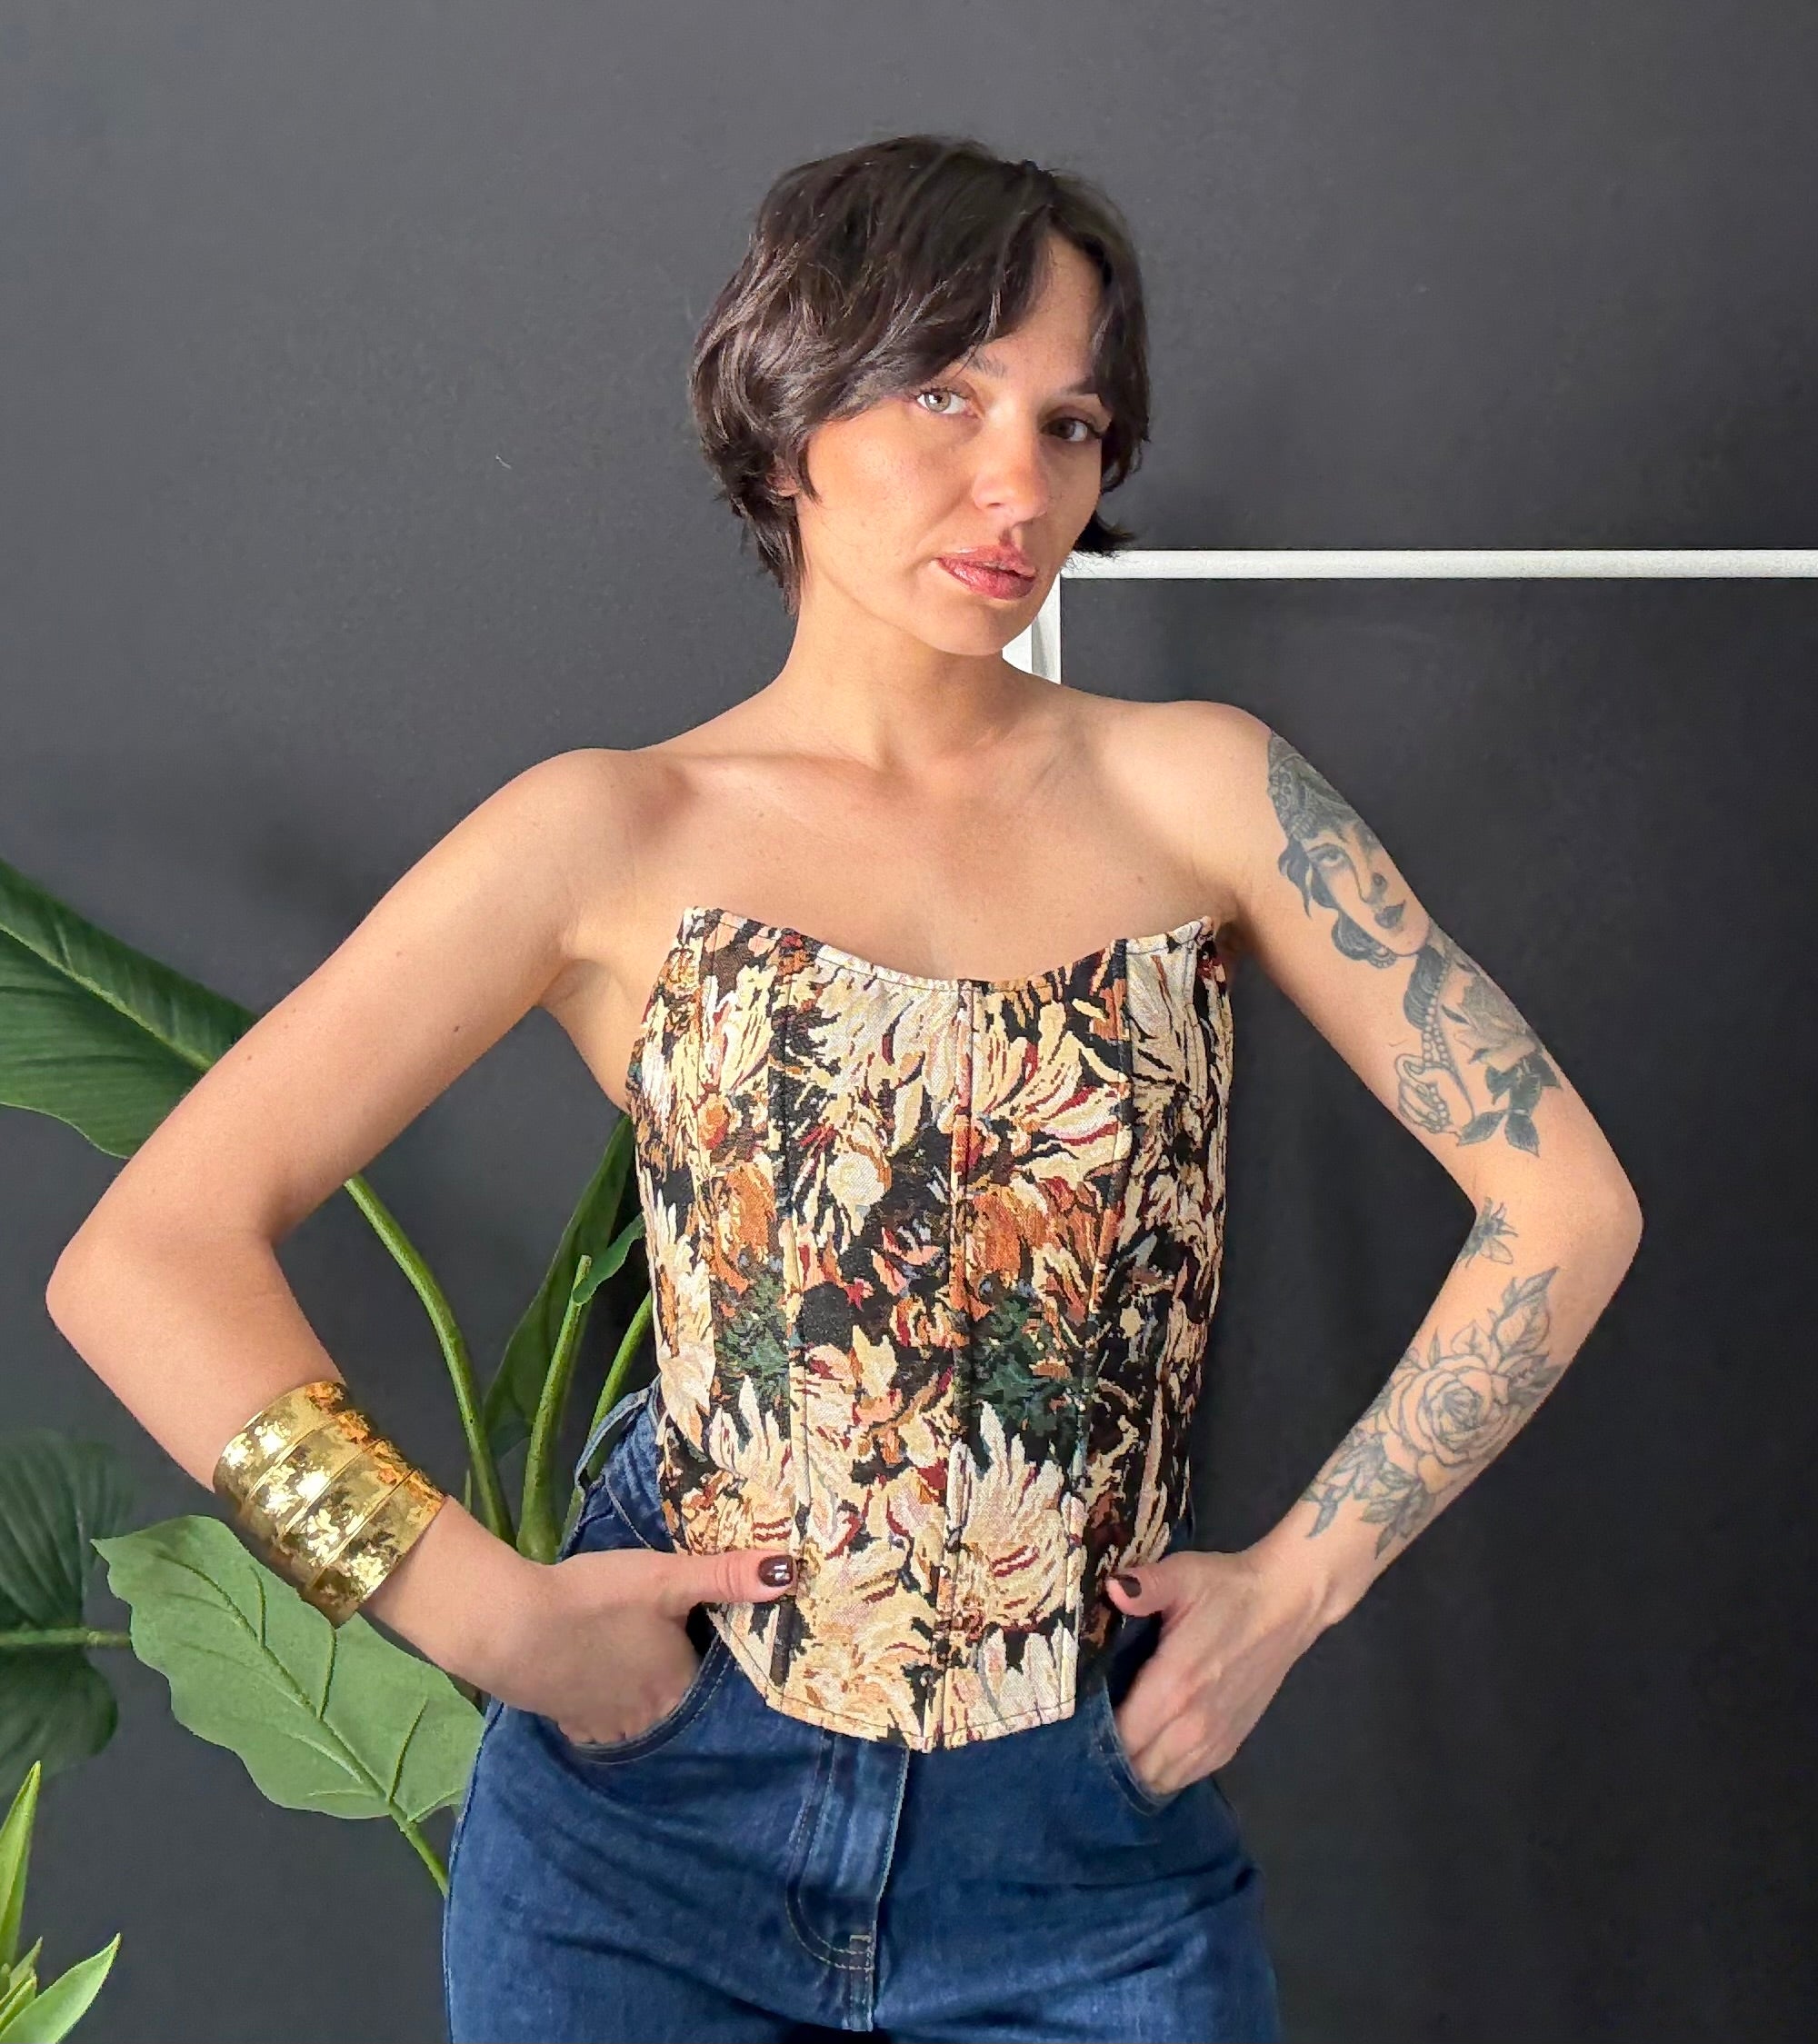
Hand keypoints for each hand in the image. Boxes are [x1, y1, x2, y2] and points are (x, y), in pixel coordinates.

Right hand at [489, 1539, 797, 1745]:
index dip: (711, 1656)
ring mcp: (606, 1726)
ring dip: (642, 1695)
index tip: (711, 1636)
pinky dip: (605, 1704)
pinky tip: (601, 1680)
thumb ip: (727, 1575)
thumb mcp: (667, 1577)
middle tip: (670, 1643)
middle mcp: (650, 1718)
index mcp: (679, 1686)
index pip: (712, 1677)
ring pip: (638, 1715)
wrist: (513, 1628)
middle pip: (676, 1700)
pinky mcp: (568, 1723)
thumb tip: (789, 1571)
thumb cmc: (599, 1599)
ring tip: (638, 1661)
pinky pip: (600, 1722)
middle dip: (677, 1678)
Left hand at [1101, 1545, 1327, 1799]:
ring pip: (1160, 1779)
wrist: (1286, 1606)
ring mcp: (1214, 1738)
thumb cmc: (1226, 1589)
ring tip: (1110, 1750)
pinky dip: (1163, 1773)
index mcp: (1174, 1685)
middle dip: (1106, 1759)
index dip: (1090, 1735)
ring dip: (1134, 1770)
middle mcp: (1192, 1723)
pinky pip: (1186, 1776)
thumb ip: (1144, 1586)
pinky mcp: (1230, 1743)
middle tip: (1081, 1738)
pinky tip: (1146, 1756)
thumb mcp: (1182, 1576)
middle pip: (1135, 1766)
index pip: (1119, 1735)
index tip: (1069, 1724)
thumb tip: (1110, 1587)